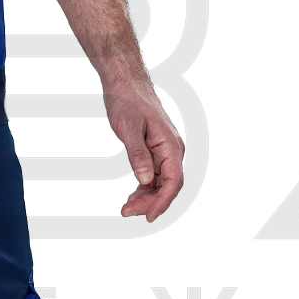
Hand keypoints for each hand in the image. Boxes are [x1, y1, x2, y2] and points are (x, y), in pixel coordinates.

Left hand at [104, 76, 185, 222]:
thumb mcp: (128, 128)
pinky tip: (132, 196)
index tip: (147, 216)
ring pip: (161, 182)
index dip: (162, 201)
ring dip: (146, 197)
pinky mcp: (156, 150)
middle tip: (127, 212)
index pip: (173, 181)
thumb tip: (145, 180)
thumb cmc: (127, 101)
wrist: (125, 83)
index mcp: (171, 144)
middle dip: (150, 202)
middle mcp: (173, 149)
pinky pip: (155, 175)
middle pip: (168, 185)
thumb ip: (137, 154)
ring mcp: (165, 150)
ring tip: (126, 208)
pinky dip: (144, 187)